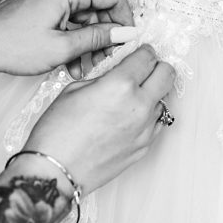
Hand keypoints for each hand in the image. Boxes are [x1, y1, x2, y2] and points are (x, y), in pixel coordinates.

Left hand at [0, 0, 132, 76]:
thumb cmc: (13, 46)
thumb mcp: (62, 47)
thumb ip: (98, 38)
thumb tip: (127, 34)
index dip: (125, 20)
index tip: (125, 44)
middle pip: (99, 8)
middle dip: (104, 37)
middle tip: (104, 62)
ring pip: (84, 19)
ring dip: (88, 44)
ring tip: (85, 70)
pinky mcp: (42, 8)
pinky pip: (68, 22)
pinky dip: (72, 41)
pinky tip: (72, 66)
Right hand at [23, 43, 176, 191]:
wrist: (55, 170)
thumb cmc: (56, 134)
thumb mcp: (72, 91)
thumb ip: (101, 79)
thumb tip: (115, 76)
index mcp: (120, 85)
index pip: (147, 57)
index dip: (143, 52)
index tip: (139, 53)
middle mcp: (139, 106)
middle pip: (167, 75)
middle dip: (157, 67)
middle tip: (144, 69)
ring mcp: (145, 129)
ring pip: (163, 100)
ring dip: (151, 94)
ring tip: (128, 99)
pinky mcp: (144, 147)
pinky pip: (155, 124)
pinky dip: (146, 116)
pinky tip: (126, 119)